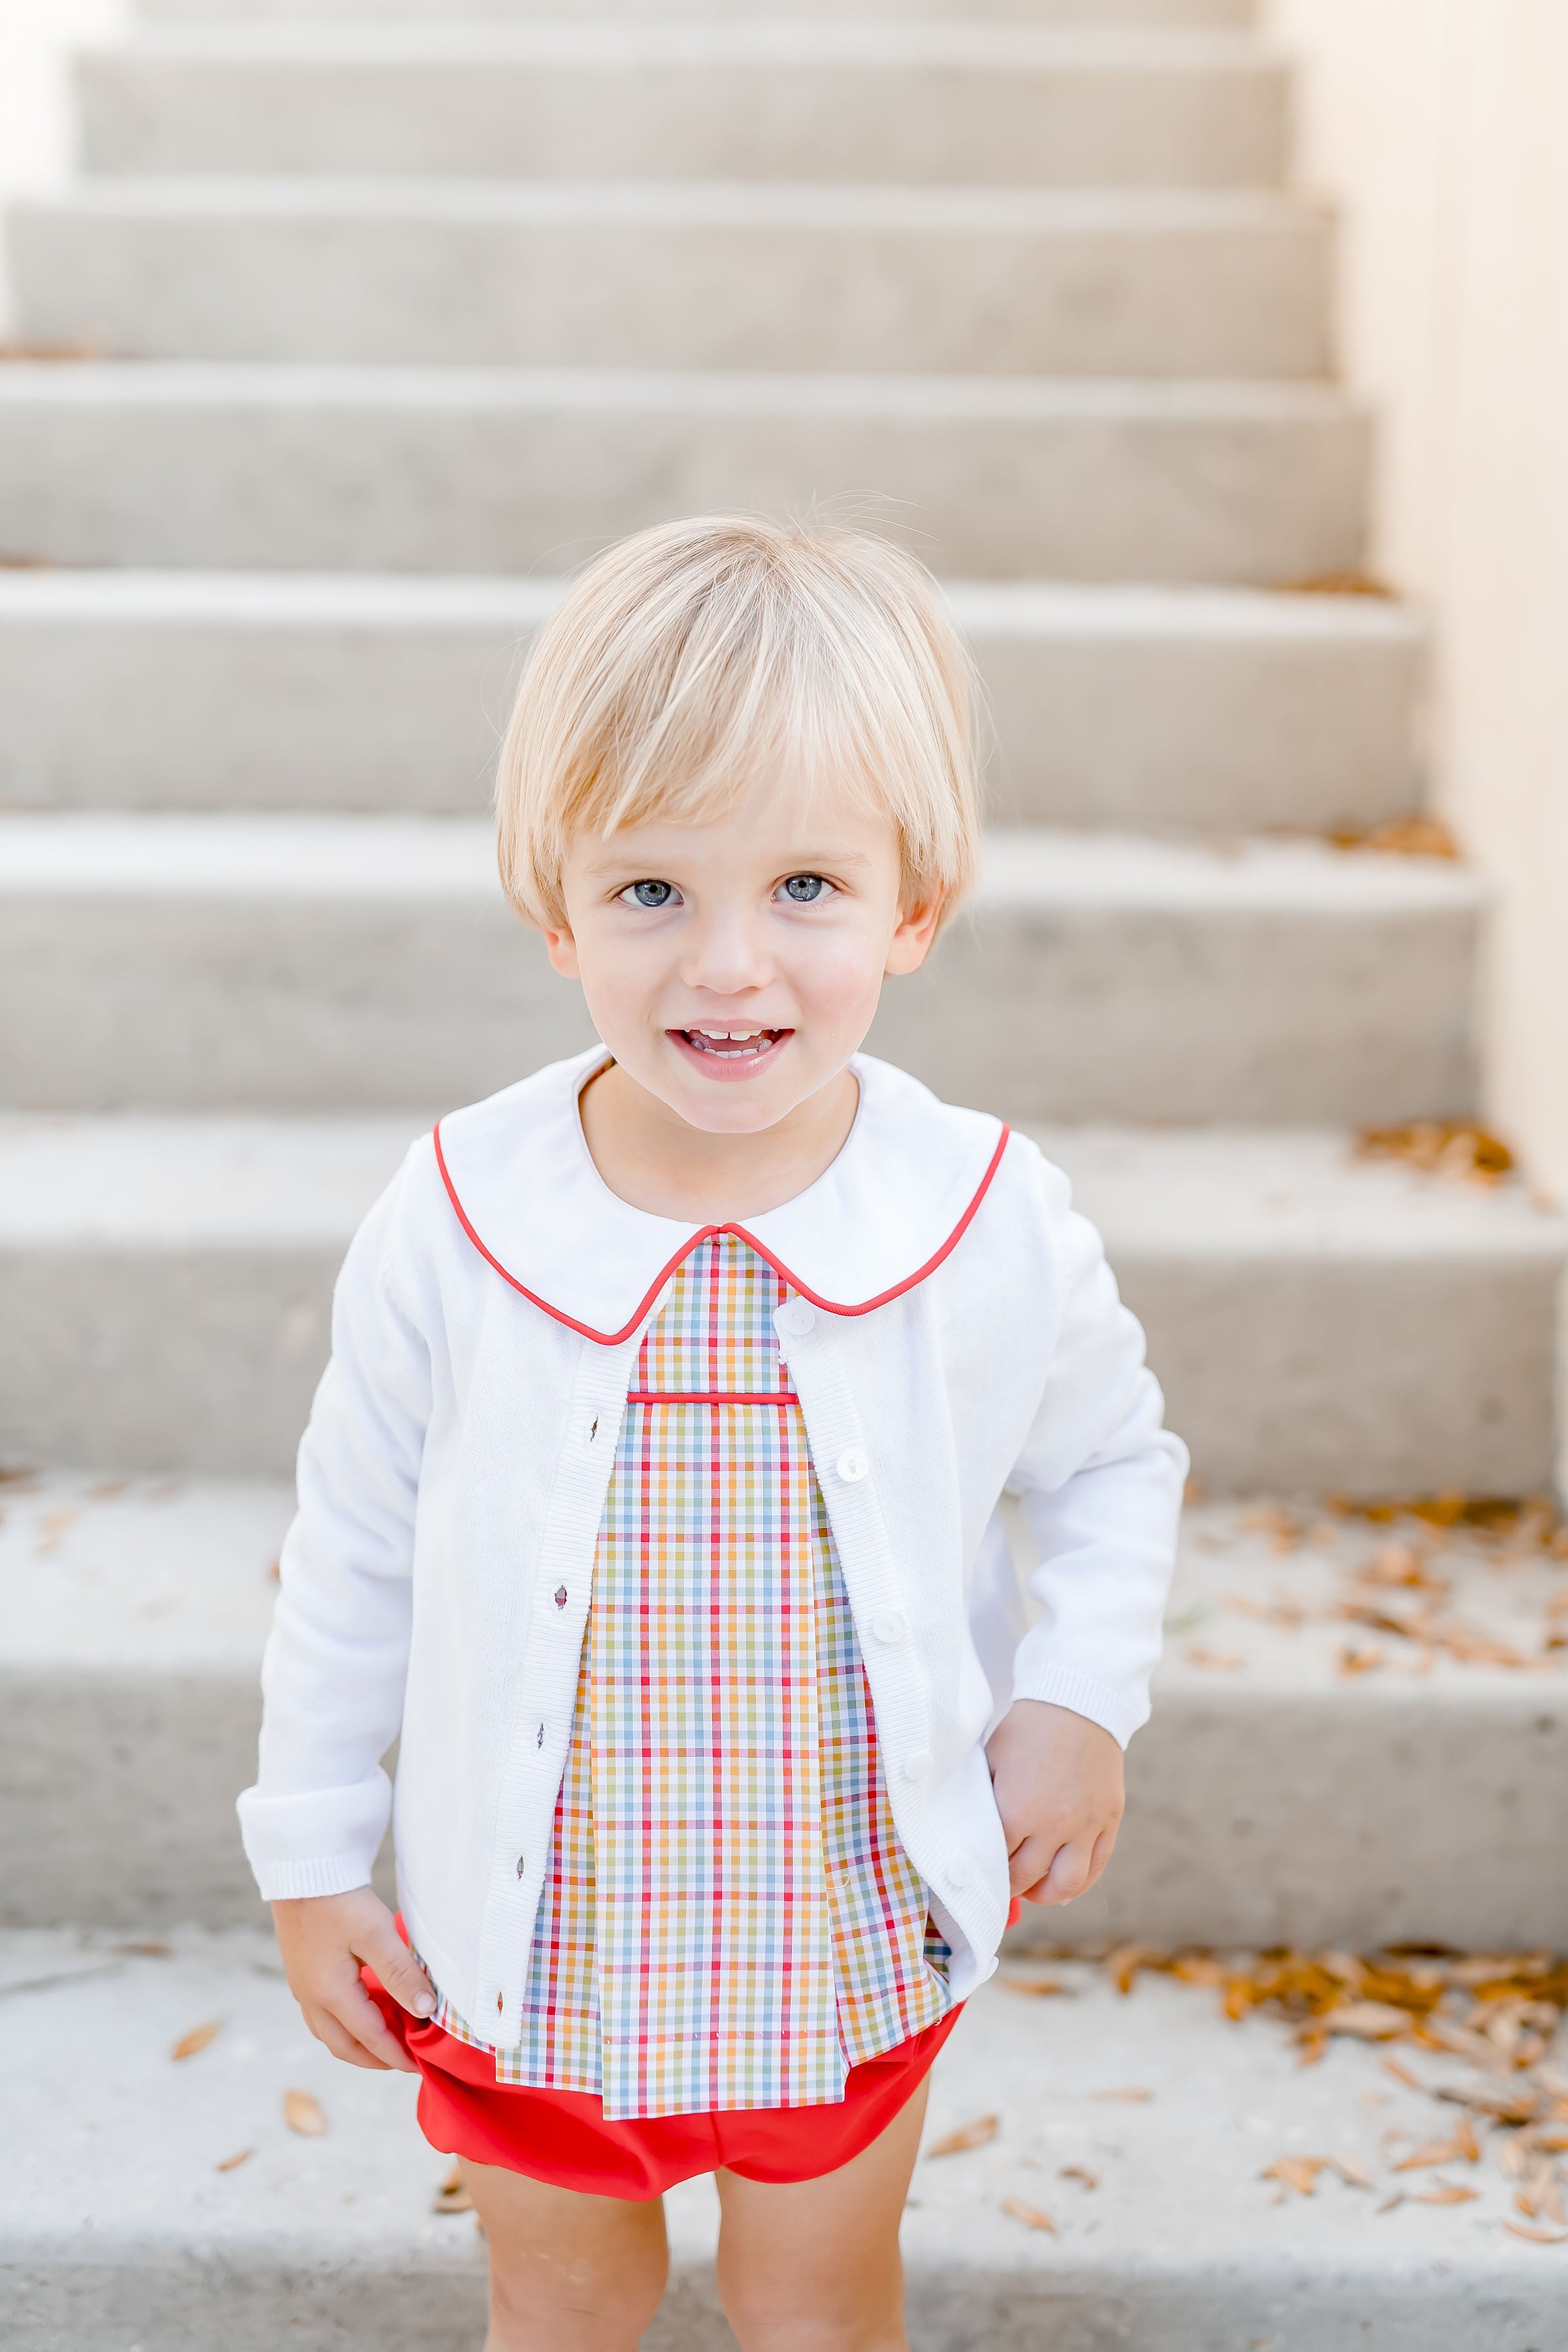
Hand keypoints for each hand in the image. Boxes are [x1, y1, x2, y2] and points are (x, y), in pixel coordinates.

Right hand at [271, 1885, 434, 2072]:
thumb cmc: (339, 1900)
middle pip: (344, 2046)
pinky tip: (362, 2010)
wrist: (301, 1869)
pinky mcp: (300, 1972)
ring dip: (357, 2043)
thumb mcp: (376, 1935)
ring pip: (329, 2032)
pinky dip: (344, 2024)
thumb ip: (401, 1975)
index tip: (418, 2065)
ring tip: (386, 2040)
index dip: (396, 2055)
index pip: (369, 2038)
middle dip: (375, 2059)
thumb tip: (425, 2011)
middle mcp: (311, 1998)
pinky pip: (321, 2014)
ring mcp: (302, 1986)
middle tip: (404, 2061)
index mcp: (330, 1994)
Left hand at [985, 1698, 1124, 1906]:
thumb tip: (972, 1837)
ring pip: (1067, 1885)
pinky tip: (1064, 1884)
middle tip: (1004, 1879)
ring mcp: (1085, 1826)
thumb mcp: (992, 1763)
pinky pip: (1096, 1866)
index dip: (986, 1870)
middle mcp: (1053, 1826)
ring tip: (1035, 1888)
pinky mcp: (1108, 1821)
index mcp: (1017, 1812)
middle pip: (1028, 1879)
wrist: (1076, 1703)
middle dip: (1012, 1884)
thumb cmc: (1026, 1730)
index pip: (996, 1863)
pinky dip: (1080, 1883)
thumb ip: (984, 1804)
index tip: (980, 1872)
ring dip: (1046, 1894)